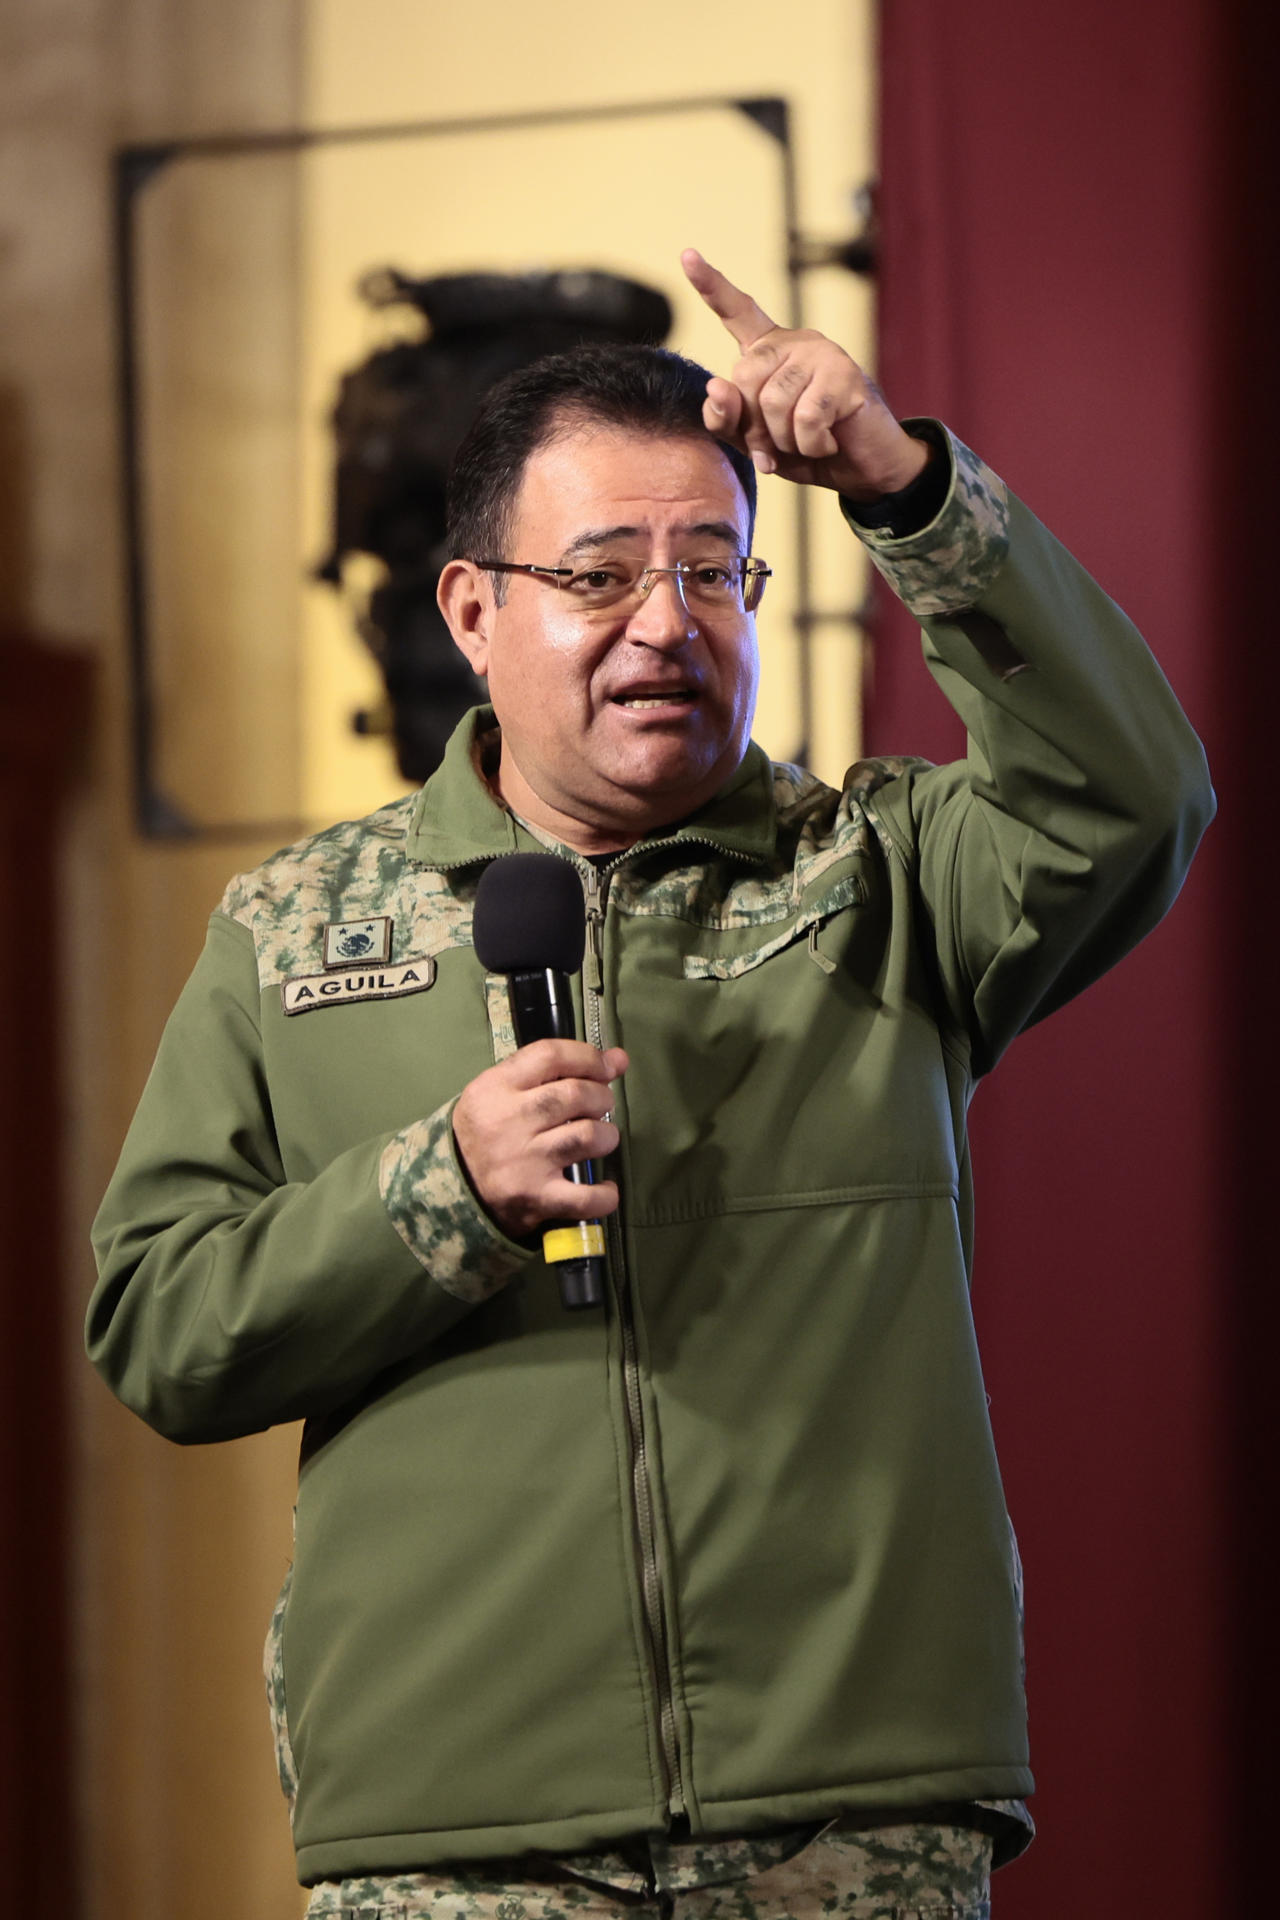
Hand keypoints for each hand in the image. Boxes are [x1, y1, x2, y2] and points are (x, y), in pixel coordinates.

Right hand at [452, 1041, 628, 1240]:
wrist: (454, 1189)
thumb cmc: (486, 1132)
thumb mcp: (501, 1090)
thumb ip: (553, 1071)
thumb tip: (618, 1059)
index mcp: (495, 1087)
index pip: (550, 1055)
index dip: (588, 1057)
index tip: (605, 1067)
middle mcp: (509, 1121)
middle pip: (575, 1094)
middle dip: (601, 1096)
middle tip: (599, 1105)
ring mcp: (524, 1162)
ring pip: (588, 1135)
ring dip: (607, 1135)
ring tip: (599, 1139)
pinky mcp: (536, 1198)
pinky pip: (586, 1197)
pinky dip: (605, 1194)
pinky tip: (605, 1188)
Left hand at [681, 248, 931, 500]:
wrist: (863, 470)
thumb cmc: (806, 450)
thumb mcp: (755, 441)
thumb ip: (725, 419)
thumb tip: (716, 386)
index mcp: (768, 351)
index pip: (737, 312)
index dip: (711, 286)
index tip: (688, 256)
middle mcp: (794, 343)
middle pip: (745, 378)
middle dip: (755, 427)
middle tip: (780, 445)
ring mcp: (822, 354)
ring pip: (774, 402)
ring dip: (786, 440)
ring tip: (808, 441)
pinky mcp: (846, 376)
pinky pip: (806, 418)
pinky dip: (811, 445)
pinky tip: (828, 442)